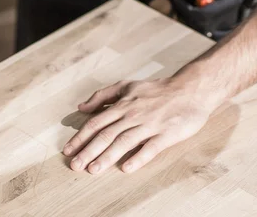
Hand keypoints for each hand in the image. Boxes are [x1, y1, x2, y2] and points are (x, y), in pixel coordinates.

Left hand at [62, 77, 221, 174]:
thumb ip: (103, 96)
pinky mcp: (166, 135)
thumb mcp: (126, 86)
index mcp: (122, 104)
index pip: (96, 122)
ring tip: (93, 170)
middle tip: (75, 166)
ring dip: (107, 157)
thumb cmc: (154, 90)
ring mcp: (149, 125)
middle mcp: (132, 115)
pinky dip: (137, 158)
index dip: (81, 137)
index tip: (68, 150)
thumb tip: (82, 107)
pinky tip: (126, 168)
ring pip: (123, 142)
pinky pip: (150, 148)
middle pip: (106, 134)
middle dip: (88, 151)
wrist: (188, 90)